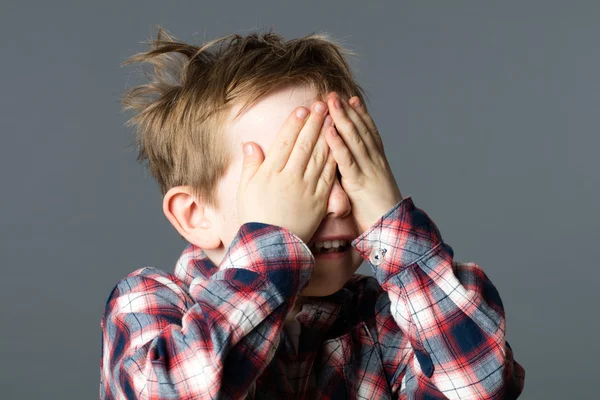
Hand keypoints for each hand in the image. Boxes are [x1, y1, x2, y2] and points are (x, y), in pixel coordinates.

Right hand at [237, 101, 336, 243]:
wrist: (271, 246)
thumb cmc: (255, 217)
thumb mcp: (245, 190)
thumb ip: (250, 165)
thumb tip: (250, 143)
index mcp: (270, 174)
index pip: (285, 143)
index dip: (294, 124)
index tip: (302, 109)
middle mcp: (289, 178)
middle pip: (304, 145)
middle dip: (314, 123)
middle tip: (321, 105)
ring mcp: (306, 189)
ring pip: (318, 157)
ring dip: (326, 135)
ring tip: (332, 118)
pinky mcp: (319, 201)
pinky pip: (328, 176)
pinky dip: (333, 159)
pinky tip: (338, 146)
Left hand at [324, 92, 402, 233]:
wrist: (393, 230)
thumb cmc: (378, 213)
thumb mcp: (369, 188)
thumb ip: (358, 175)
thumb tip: (344, 169)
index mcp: (378, 162)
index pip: (369, 133)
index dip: (360, 115)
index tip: (351, 99)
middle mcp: (375, 162)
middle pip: (361, 131)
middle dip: (347, 111)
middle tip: (334, 94)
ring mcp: (368, 171)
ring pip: (355, 140)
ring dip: (342, 119)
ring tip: (330, 103)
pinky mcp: (359, 183)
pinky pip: (347, 160)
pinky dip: (337, 144)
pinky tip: (329, 130)